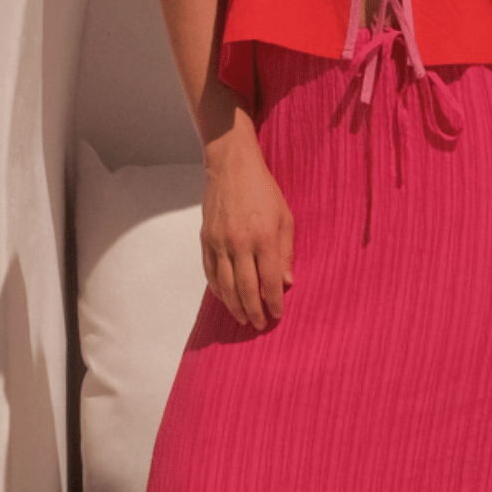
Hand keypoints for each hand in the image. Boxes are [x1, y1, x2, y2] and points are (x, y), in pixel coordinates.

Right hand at [200, 126, 294, 330]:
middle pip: (246, 288)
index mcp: (264, 238)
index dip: (274, 302)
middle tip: (258, 325)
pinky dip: (217, 289)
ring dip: (234, 306)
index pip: (269, 280)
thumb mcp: (285, 217)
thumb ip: (286, 251)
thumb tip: (286, 282)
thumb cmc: (263, 190)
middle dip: (254, 311)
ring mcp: (219, 242)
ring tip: (242, 318)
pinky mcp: (206, 239)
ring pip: (225, 285)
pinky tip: (225, 298)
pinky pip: (210, 272)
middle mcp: (239, 243)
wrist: (231, 166)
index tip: (277, 315)